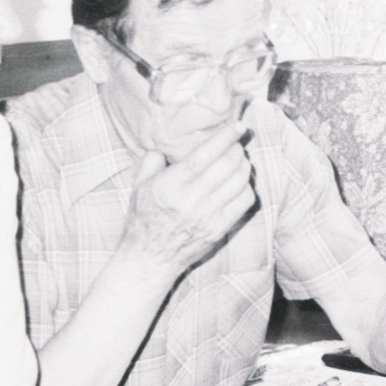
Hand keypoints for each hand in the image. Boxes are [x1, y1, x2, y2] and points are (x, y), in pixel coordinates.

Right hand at [120, 123, 254, 273]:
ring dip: (244, 166)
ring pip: (239, 182)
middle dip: (237, 149)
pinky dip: (247, 187)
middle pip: (227, 166)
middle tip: (236, 144)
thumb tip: (163, 147)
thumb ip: (151, 162)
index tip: (238, 126)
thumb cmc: (143, 220)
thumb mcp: (139, 187)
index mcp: (170, 186)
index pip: (204, 155)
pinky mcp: (219, 229)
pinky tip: (239, 183)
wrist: (149, 259)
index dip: (225, 138)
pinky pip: (244, 202)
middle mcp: (191, 200)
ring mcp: (208, 216)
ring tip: (239, 161)